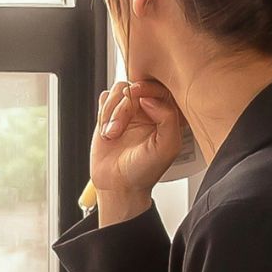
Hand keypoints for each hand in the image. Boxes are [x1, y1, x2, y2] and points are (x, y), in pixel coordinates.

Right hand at [90, 80, 183, 224]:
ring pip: (118, 90)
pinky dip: (102, 113)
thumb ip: (168, 118)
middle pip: (135, 85)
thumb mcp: (167, 147)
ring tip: (112, 135)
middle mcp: (147, 109)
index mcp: (166, 114)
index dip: (146, 87)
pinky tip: (106, 132)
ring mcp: (127, 111)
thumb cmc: (145, 171)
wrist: (118, 185)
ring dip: (111, 113)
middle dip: (124, 105)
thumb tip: (149, 98)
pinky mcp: (109, 114)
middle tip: (118, 123)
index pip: (159, 87)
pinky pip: (104, 98)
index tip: (137, 97)